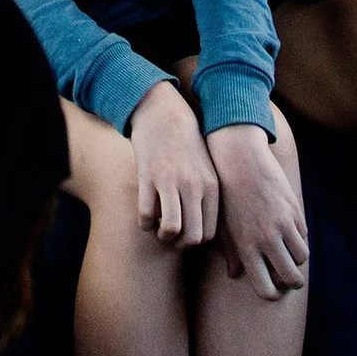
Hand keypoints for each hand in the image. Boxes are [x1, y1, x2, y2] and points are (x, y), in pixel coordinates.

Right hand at [129, 82, 219, 248]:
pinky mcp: (148, 177)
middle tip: (172, 235)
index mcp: (211, 186)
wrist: (163, 112)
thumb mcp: (207, 168)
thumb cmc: (185, 144)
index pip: (209, 233)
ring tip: (159, 228)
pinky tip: (146, 215)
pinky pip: (146, 215)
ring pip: (171, 229)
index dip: (195, 241)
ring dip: (162, 235)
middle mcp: (194, 186)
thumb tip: (206, 231)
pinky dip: (145, 223)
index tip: (186, 234)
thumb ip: (208, 195)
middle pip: (192, 237)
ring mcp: (171, 181)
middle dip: (180, 243)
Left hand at [208, 122, 308, 297]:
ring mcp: (283, 224)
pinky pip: (303, 236)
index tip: (271, 289)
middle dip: (291, 283)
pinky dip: (298, 240)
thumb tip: (235, 274)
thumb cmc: (225, 195)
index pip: (266, 288)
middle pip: (291, 278)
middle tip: (288, 280)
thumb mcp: (222, 226)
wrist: (239, 160)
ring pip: (302, 258)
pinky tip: (288, 234)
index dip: (271, 294)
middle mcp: (267, 239)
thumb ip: (231, 253)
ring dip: (296, 261)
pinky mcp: (294, 210)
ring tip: (288, 256)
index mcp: (246, 247)